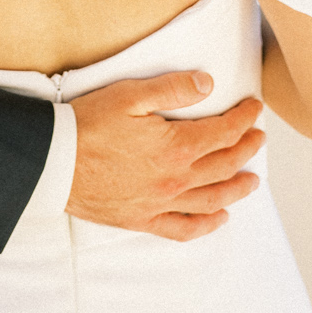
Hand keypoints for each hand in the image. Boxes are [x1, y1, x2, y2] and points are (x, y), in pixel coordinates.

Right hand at [66, 71, 263, 241]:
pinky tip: (219, 218)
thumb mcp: (130, 95)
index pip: (222, 133)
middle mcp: (175, 180)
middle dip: (246, 149)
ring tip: (252, 181)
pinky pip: (184, 228)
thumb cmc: (88, 124)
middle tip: (258, 138)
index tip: (255, 109)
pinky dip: (206, 225)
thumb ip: (172, 89)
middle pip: (223, 166)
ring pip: (211, 199)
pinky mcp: (142, 219)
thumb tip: (207, 84)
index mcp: (176, 147)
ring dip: (237, 188)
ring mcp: (160, 203)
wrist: (53, 161)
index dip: (243, 120)